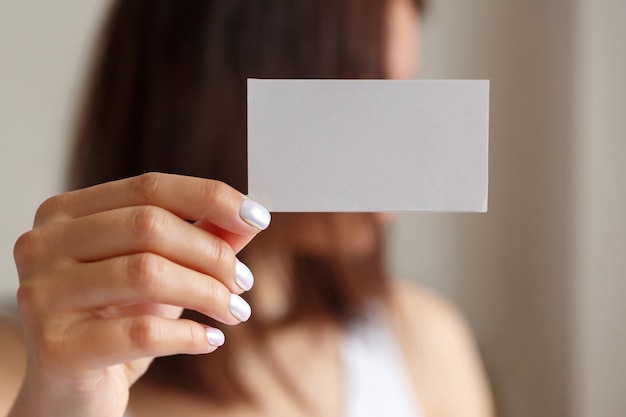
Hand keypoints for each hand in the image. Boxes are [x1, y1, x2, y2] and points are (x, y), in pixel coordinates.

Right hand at [10, 173, 269, 416]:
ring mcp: (42, 296)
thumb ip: (201, 238)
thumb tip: (250, 217)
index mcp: (64, 214)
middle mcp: (42, 246)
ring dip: (208, 293)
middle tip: (244, 281)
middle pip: (149, 226)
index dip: (211, 198)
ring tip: (234, 311)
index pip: (149, 188)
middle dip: (212, 253)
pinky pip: (142, 332)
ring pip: (146, 273)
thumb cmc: (116, 321)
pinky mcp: (56, 348)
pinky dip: (189, 334)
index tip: (258, 216)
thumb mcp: (161, 271)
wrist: (75, 392)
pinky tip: (210, 340)